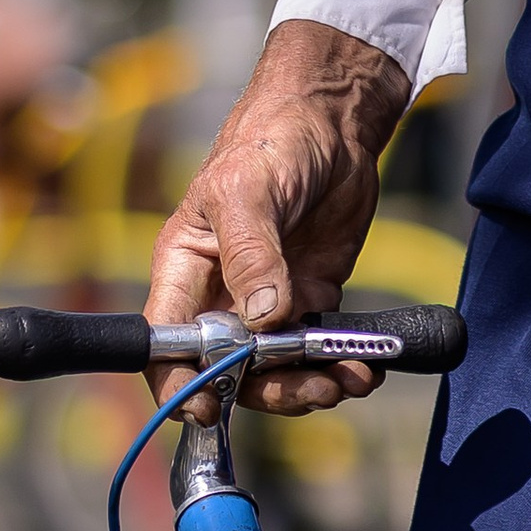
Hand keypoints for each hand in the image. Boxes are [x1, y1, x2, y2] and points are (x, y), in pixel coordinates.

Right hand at [147, 20, 412, 417]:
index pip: (165, 342)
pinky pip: (315, 348)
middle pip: (227, 370)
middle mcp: (219, 294)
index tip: (208, 408)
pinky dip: (338, 365)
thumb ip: (251, 253)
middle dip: (268, 389)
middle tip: (314, 388)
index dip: (178, 383)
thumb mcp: (249, 190)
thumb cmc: (271, 140)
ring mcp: (266, 301)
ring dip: (309, 385)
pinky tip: (364, 367)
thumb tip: (262, 318)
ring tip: (349, 380)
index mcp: (184, 269)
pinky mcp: (308, 298)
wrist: (333, 122)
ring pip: (275, 368)